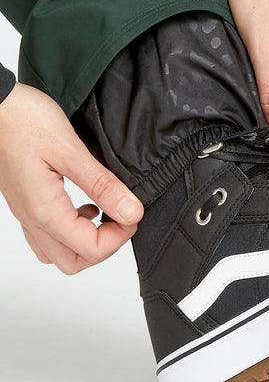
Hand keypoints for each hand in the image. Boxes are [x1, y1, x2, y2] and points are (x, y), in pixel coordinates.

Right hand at [0, 83, 143, 273]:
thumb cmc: (22, 120)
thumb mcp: (71, 151)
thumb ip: (102, 185)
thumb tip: (131, 212)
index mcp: (46, 211)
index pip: (92, 250)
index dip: (121, 236)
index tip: (133, 212)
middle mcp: (32, 219)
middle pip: (74, 262)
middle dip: (105, 246)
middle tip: (121, 217)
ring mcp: (26, 212)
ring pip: (58, 252)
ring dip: (86, 240)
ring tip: (103, 211)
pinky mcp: (25, 201)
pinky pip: (47, 233)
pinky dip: (71, 228)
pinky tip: (83, 203)